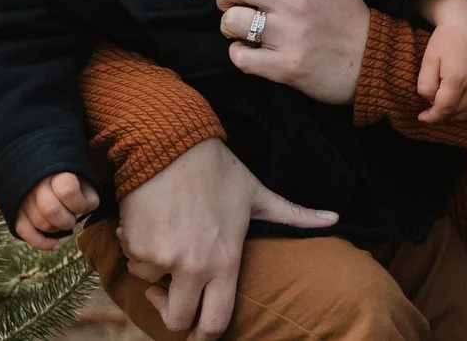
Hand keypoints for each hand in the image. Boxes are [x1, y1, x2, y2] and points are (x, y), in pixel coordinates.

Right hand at [12, 171, 98, 249]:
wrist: (40, 167)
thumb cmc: (69, 175)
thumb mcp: (83, 175)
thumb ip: (88, 190)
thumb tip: (86, 209)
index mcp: (55, 172)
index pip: (67, 192)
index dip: (80, 204)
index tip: (84, 204)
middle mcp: (36, 184)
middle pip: (52, 210)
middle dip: (67, 220)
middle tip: (73, 217)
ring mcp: (24, 199)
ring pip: (41, 223)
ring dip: (57, 229)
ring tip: (64, 221)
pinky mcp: (16, 211)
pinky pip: (26, 232)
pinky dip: (42, 243)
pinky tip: (56, 245)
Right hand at [114, 138, 337, 340]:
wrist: (169, 144)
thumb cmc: (217, 170)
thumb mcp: (257, 194)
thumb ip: (294, 215)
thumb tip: (333, 219)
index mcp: (225, 261)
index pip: (216, 322)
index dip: (206, 337)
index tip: (199, 334)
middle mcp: (193, 267)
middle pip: (177, 320)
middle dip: (171, 312)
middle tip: (170, 295)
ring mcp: (162, 259)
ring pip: (151, 284)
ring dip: (155, 269)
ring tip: (169, 236)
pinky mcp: (136, 246)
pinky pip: (134, 260)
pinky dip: (138, 248)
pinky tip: (152, 224)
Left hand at [202, 0, 372, 105]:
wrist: (372, 60)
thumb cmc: (347, 11)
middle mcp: (293, 0)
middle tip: (238, 2)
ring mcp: (288, 35)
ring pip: (229, 21)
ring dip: (231, 26)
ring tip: (248, 29)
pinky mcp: (284, 67)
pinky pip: (239, 57)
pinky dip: (240, 54)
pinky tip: (255, 52)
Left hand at [414, 0, 466, 122]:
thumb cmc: (446, 39)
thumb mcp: (428, 60)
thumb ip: (425, 86)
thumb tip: (431, 103)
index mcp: (457, 78)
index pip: (444, 109)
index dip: (432, 116)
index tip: (423, 117)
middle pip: (459, 112)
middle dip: (444, 113)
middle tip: (434, 107)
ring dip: (460, 113)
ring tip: (449, 105)